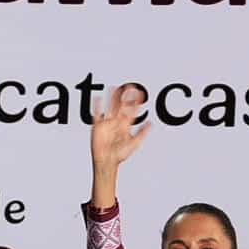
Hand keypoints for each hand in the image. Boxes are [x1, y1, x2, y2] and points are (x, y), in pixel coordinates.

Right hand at [89, 82, 149, 196]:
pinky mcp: (98, 127)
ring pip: (110, 108)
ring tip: (115, 88)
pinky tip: (98, 98)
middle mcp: (116, 123)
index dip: (136, 103)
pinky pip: (97, 114)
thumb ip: (141, 133)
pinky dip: (97, 107)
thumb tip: (151, 124)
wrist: (106, 161)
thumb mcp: (134, 143)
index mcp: (125, 126)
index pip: (132, 111)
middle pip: (121, 107)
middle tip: (128, 87)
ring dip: (112, 99)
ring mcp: (107, 124)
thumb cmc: (119, 156)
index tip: (139, 94)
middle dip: (125, 97)